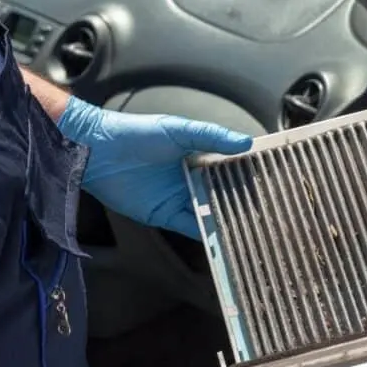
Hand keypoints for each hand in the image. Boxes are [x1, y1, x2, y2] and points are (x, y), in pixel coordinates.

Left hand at [56, 97, 251, 238]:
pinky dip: (206, 234)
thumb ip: (212, 136)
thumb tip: (246, 143)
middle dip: (241, 205)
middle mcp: (191, 179)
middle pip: (222, 195)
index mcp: (198, 156)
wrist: (96, 150)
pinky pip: (190, 227)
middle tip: (267, 213)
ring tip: (251, 230)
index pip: (229, 170)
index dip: (247, 178)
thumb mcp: (178, 129)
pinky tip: (223, 237)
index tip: (269, 186)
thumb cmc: (135, 133)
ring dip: (226, 222)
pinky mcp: (165, 215)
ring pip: (209, 213)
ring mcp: (179, 198)